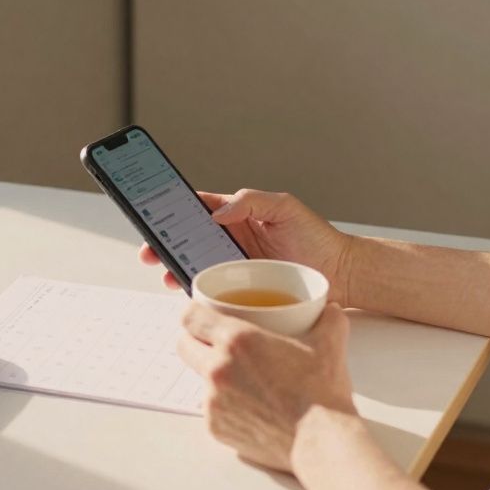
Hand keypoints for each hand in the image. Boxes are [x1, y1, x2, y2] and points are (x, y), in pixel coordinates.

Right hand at [138, 189, 353, 305]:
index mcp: (239, 213)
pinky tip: (186, 288)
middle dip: (165, 240)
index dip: (175, 206)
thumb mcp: (284, 207)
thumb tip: (218, 212)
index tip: (154, 207)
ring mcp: (235, 263)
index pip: (200, 205)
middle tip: (150, 247)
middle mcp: (233, 237)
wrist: (340, 273)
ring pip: (196, 261)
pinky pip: (213, 285)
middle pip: (189, 236)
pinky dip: (196, 286)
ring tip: (163, 268)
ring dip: (175, 264)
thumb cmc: (317, 237)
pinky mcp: (242, 286)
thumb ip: (251, 201)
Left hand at [177, 302, 355, 471]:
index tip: (203, 315)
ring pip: (199, 380)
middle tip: (215, 344)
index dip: (195, 313)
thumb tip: (331, 310)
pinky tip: (248, 408)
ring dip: (213, 376)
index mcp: (236, 340)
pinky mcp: (216, 428)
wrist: (320, 441)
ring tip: (241, 380)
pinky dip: (225, 407)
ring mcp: (212, 402)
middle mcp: (217, 369)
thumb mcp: (329, 344)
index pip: (191, 317)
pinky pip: (211, 410)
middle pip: (184, 346)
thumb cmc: (321, 393)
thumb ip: (328, 319)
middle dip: (195, 341)